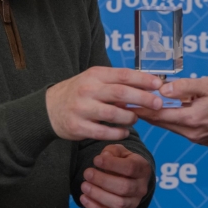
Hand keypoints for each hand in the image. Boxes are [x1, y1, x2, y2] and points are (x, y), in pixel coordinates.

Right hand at [46, 67, 162, 140]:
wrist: (49, 109)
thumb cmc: (79, 93)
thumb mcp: (94, 80)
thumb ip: (117, 83)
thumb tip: (147, 87)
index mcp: (95, 75)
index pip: (123, 75)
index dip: (143, 80)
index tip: (159, 85)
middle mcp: (88, 90)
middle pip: (121, 93)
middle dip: (143, 99)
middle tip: (158, 104)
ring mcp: (82, 109)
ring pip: (114, 114)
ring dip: (130, 118)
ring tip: (135, 119)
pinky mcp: (78, 127)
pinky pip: (104, 132)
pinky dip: (118, 133)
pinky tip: (124, 131)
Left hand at [80, 144, 152, 207]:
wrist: (129, 178)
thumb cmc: (121, 161)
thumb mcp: (119, 151)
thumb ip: (112, 151)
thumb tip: (103, 157)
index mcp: (142, 169)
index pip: (130, 168)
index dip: (112, 164)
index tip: (96, 160)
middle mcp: (141, 188)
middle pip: (124, 187)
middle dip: (102, 180)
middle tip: (87, 173)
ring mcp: (134, 203)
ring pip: (118, 204)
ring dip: (98, 195)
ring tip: (84, 186)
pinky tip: (84, 198)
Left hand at [132, 76, 207, 146]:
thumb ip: (184, 87)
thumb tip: (162, 90)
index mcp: (193, 119)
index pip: (158, 115)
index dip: (140, 108)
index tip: (124, 102)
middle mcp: (193, 132)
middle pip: (160, 123)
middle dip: (143, 113)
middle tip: (125, 104)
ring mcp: (198, 136)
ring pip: (169, 126)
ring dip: (155, 117)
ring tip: (138, 106)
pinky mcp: (202, 136)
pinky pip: (179, 128)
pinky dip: (167, 120)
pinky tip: (161, 111)